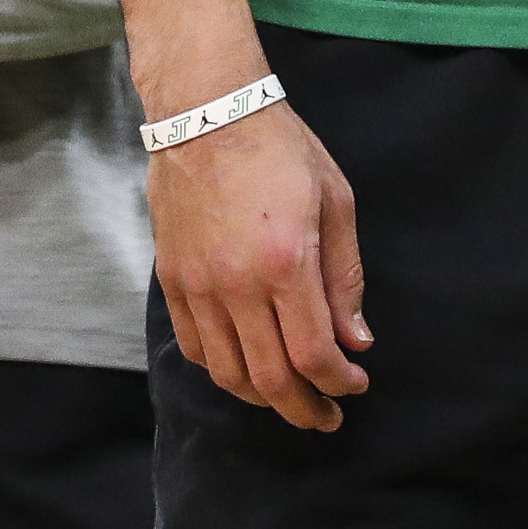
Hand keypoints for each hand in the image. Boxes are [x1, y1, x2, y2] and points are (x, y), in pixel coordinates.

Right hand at [147, 101, 371, 431]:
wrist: (207, 112)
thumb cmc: (280, 148)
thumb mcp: (335, 201)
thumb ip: (345, 277)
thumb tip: (355, 340)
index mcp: (286, 262)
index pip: (313, 354)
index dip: (338, 383)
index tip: (355, 386)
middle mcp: (236, 284)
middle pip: (270, 378)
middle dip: (305, 408)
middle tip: (327, 417)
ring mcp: (197, 285)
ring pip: (228, 373)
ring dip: (263, 398)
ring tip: (289, 400)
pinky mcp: (171, 279)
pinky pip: (194, 347)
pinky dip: (222, 370)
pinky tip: (244, 369)